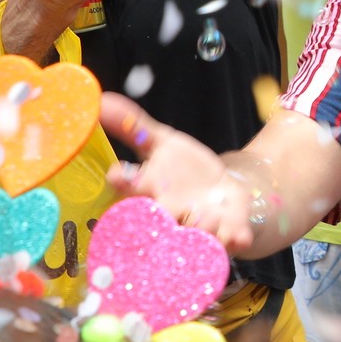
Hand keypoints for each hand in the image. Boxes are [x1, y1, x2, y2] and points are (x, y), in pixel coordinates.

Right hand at [99, 94, 258, 252]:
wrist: (223, 191)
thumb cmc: (183, 168)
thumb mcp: (162, 141)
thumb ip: (133, 126)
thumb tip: (101, 98)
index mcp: (149, 191)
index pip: (128, 190)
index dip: (122, 183)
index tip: (117, 174)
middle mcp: (169, 216)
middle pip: (157, 224)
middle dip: (159, 217)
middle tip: (161, 209)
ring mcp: (198, 229)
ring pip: (193, 236)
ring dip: (200, 226)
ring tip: (207, 214)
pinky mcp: (226, 234)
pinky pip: (229, 243)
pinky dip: (234, 239)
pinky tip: (239, 235)